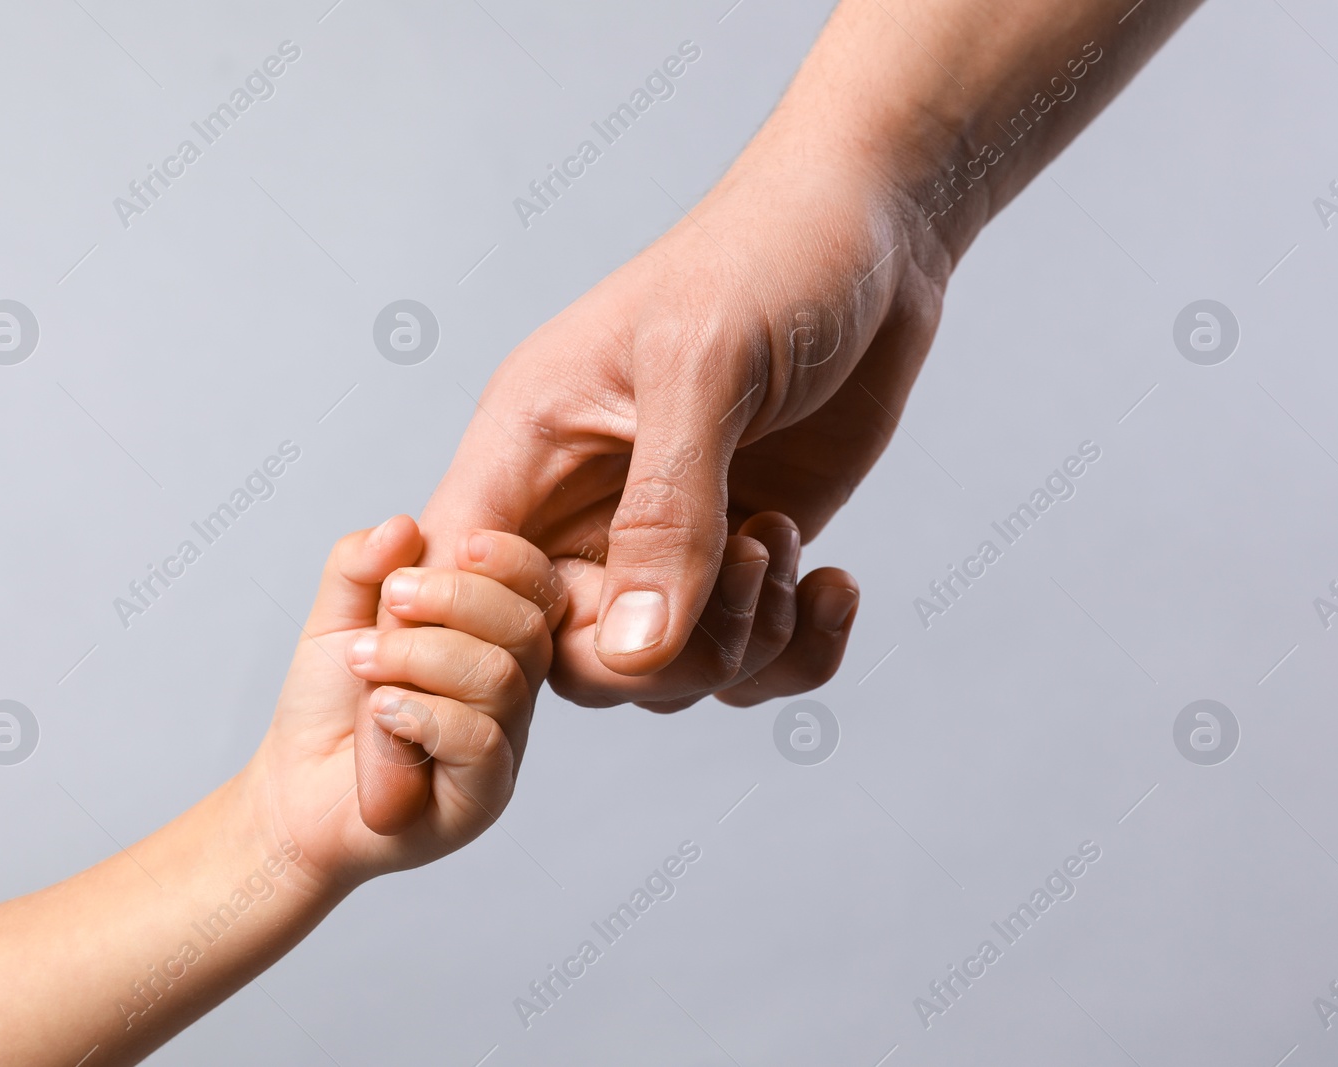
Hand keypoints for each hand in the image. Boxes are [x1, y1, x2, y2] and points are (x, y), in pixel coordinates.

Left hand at [243, 515, 562, 891]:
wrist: (291, 793)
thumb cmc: (327, 707)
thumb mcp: (336, 617)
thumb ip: (361, 565)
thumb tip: (404, 527)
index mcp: (494, 641)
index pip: (539, 591)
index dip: (514, 561)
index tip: (464, 543)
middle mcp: (512, 693)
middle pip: (527, 628)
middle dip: (457, 599)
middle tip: (393, 598)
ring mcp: (503, 748)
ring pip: (501, 679)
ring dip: (423, 656)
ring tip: (365, 662)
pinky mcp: (482, 799)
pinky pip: (480, 742)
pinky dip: (424, 714)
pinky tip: (381, 711)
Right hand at [422, 144, 945, 707]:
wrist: (875, 227)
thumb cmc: (768, 255)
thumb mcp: (703, 369)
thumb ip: (664, 513)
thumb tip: (633, 654)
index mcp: (527, 448)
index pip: (462, 584)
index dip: (496, 640)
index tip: (602, 630)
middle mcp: (581, 509)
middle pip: (565, 658)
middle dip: (660, 656)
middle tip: (746, 563)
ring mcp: (663, 543)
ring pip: (659, 675)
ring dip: (739, 645)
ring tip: (784, 538)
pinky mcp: (737, 557)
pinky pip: (745, 661)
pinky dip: (796, 651)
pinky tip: (833, 583)